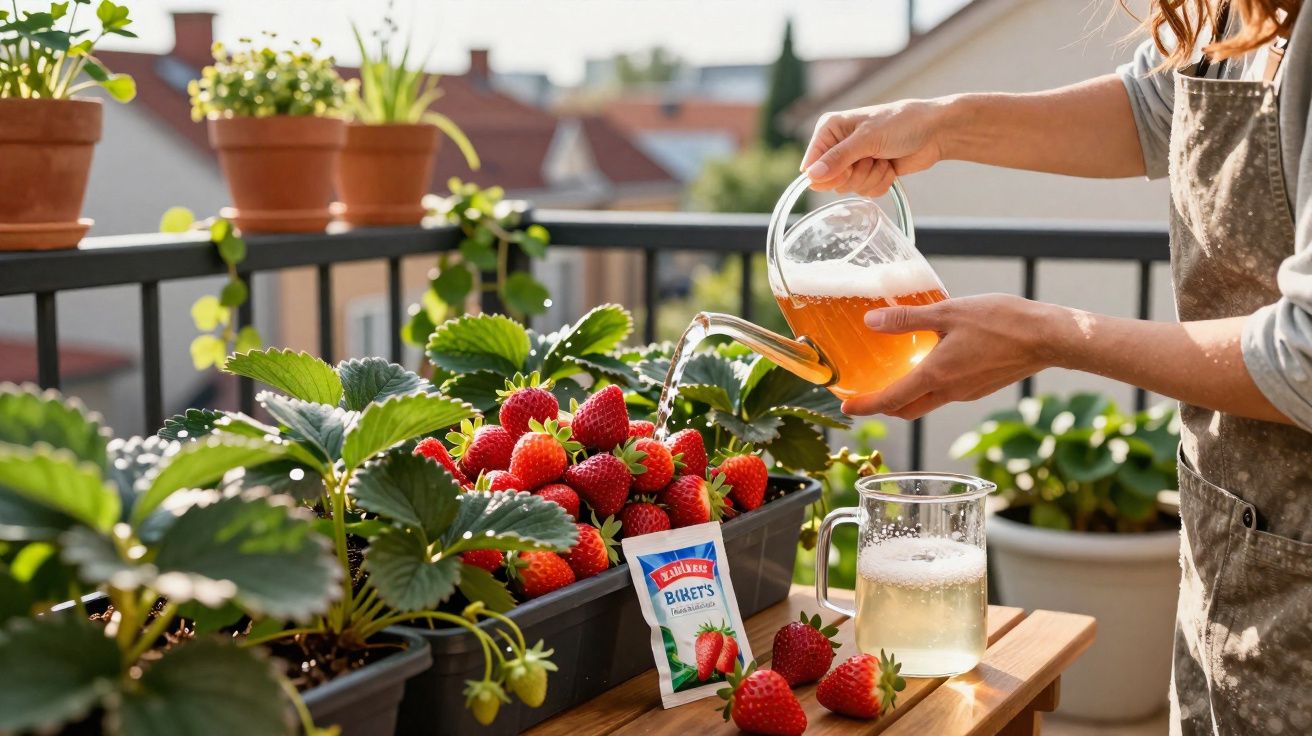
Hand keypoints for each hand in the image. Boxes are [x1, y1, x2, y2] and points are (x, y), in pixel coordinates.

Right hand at [800, 99, 949, 195]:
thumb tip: (811, 176)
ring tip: (883, 158)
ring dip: (871, 177)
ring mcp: (854, 161)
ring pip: (850, 188)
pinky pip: (865, 192)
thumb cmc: (902, 123)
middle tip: (871, 158)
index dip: (829, 173)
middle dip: (855, 174)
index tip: (849, 166)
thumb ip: (838, 158)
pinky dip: (881, 182)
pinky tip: (890, 166)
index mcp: (830, 129)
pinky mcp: (869, 174)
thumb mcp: (868, 138)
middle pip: (831, 181)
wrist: (935, 132)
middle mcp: (838, 146)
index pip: (812, 164)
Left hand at [840, 295, 1060, 418]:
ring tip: (893, 375)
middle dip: (883, 406)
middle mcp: (949, 392)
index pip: (890, 400)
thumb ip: (907, 319)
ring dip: (907, 395)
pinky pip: (947, 392)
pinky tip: (931, 361)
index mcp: (936, 376)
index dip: (865, 406)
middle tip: (865, 393)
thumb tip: (870, 321)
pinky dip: (930, 385)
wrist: (1050, 337)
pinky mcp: (981, 387)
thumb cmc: (1001, 322)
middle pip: (907, 409)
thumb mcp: (948, 312)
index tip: (846, 407)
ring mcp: (967, 392)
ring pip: (927, 402)